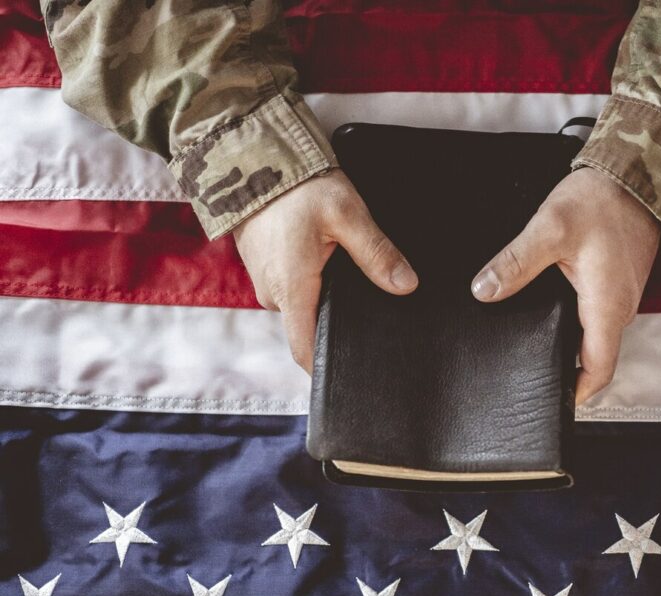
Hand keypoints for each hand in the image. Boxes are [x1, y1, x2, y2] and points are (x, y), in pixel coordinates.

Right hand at [233, 169, 417, 372]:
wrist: (253, 157)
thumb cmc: (297, 186)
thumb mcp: (347, 215)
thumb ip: (378, 253)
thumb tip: (406, 286)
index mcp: (292, 289)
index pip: (305, 350)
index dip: (328, 367)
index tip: (357, 372)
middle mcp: (274, 293)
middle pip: (310, 328)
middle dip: (339, 326)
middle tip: (375, 318)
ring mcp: (267, 281)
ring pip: (304, 306)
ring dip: (328, 300)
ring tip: (358, 287)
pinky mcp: (267, 266)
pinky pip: (295, 288)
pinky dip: (315, 283)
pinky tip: (335, 267)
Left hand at [471, 167, 660, 404]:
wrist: (636, 171)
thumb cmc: (602, 200)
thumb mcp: (551, 229)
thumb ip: (515, 263)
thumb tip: (484, 291)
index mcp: (608, 308)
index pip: (597, 371)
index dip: (574, 395)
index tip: (545, 405)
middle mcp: (619, 309)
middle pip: (592, 358)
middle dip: (562, 372)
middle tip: (523, 377)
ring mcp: (619, 296)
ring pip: (592, 336)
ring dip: (566, 346)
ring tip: (526, 348)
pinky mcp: (614, 281)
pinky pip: (594, 314)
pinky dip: (572, 323)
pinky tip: (544, 313)